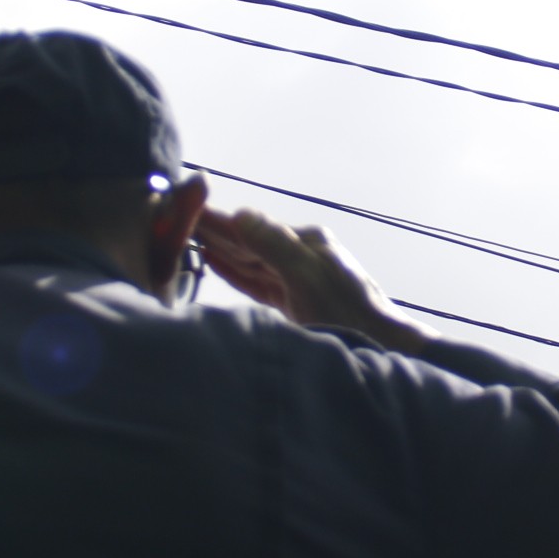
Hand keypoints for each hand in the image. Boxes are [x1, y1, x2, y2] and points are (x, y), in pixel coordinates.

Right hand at [194, 206, 427, 349]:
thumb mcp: (306, 276)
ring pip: (251, 261)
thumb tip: (240, 214)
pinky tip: (217, 262)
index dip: (220, 221)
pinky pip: (257, 282)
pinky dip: (235, 272)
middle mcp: (301, 256)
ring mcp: (298, 279)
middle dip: (215, 232)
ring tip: (191, 238)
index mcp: (306, 243)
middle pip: (249, 242)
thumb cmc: (347, 313)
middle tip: (179, 220)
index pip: (253, 228)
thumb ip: (272, 244)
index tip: (190, 209)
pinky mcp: (295, 302)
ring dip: (221, 250)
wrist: (379, 349)